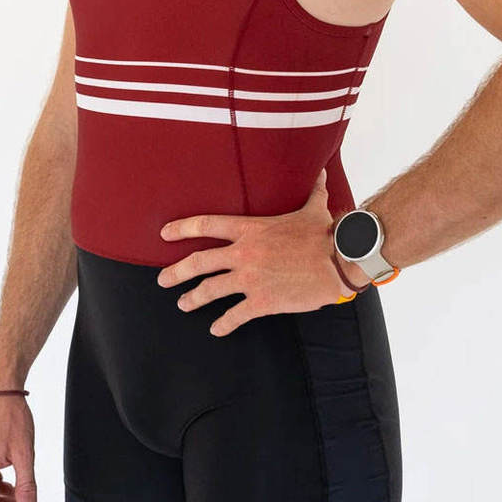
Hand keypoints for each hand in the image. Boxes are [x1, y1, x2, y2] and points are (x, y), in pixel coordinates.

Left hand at [157, 169, 370, 335]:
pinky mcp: (262, 301)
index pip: (205, 224)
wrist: (339, 261)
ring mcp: (250, 278)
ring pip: (210, 290)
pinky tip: (217, 329)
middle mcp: (244, 253)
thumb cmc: (325, 234)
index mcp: (250, 229)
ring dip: (193, 299)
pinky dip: (223, 324)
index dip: (181, 228)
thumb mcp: (314, 208)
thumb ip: (314, 190)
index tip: (164, 234)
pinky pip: (234, 315)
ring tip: (184, 305)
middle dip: (175, 272)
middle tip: (162, 280)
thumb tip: (324, 172)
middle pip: (197, 262)